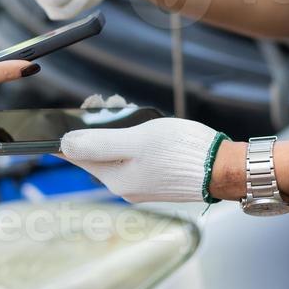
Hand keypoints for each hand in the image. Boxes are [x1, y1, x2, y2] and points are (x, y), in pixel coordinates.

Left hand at [61, 117, 228, 202]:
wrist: (223, 168)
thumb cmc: (182, 152)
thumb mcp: (136, 140)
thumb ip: (99, 143)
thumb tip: (65, 144)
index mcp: (115, 179)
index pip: (77, 157)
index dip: (70, 134)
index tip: (69, 116)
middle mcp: (124, 186)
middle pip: (96, 153)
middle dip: (95, 125)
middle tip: (103, 101)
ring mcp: (140, 184)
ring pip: (115, 152)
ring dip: (114, 128)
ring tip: (121, 106)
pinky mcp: (155, 179)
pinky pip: (131, 156)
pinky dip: (129, 137)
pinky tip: (138, 123)